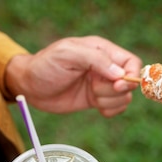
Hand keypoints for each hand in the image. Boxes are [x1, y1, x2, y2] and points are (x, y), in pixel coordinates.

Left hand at [5, 36, 142, 116]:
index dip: (130, 76)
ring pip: (124, 97)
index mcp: (102, 50)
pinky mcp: (97, 99)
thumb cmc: (45, 66)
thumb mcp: (68, 55)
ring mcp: (102, 84)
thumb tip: (120, 74)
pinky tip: (96, 108)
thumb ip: (95, 60)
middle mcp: (106, 67)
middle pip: (129, 83)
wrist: (30, 87)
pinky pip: (117, 108)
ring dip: (110, 101)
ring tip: (91, 96)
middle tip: (93, 89)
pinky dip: (110, 111)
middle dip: (114, 91)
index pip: (131, 62)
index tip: (116, 85)